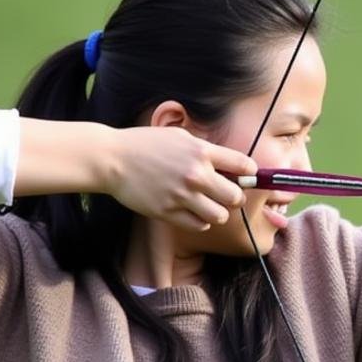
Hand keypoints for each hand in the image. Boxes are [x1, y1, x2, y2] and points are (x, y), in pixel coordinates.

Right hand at [101, 127, 249, 233]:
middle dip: (234, 197)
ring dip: (217, 212)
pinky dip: (199, 221)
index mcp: (201, 152)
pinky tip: (191, 211)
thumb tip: (231, 163)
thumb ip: (205, 149)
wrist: (111, 159)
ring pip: (220, 216)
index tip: (245, 176)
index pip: (244, 165)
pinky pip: (199, 225)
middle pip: (236, 197)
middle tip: (225, 195)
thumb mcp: (178, 136)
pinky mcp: (168, 212)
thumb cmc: (145, 145)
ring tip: (207, 205)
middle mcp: (195, 175)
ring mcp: (182, 196)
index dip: (249, 173)